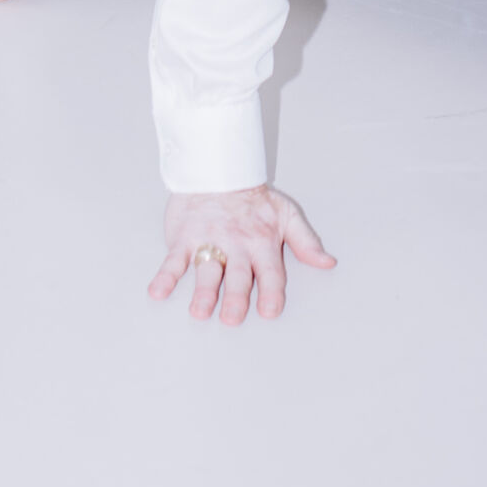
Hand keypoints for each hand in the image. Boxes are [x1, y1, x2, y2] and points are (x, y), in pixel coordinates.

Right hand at [150, 185, 335, 324]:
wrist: (218, 168)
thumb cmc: (254, 199)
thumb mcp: (287, 215)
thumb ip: (306, 242)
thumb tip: (327, 263)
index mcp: (262, 242)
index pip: (270, 272)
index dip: (271, 292)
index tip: (269, 311)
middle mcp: (236, 245)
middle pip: (237, 275)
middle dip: (235, 297)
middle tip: (232, 318)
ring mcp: (209, 241)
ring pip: (206, 270)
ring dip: (203, 291)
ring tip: (200, 311)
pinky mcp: (184, 237)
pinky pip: (173, 259)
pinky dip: (165, 276)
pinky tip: (159, 292)